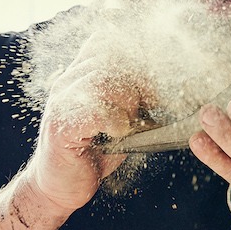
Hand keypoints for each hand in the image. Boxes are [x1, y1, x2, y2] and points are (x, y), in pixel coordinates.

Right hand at [26, 34, 142, 212]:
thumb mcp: (120, 120)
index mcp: (81, 75)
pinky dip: (116, 122)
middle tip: (151, 103)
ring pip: (105, 81)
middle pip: (111, 59)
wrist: (59, 188)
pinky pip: (96, 111)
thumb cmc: (92, 154)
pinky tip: (117, 134)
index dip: (135, 52)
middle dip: (139, 80)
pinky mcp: (60, 126)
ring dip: (128, 103)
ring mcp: (61, 102)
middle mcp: (68, 82)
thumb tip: (171, 88)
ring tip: (130, 124)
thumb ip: (136, 100)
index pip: (105, 41)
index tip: (155, 74)